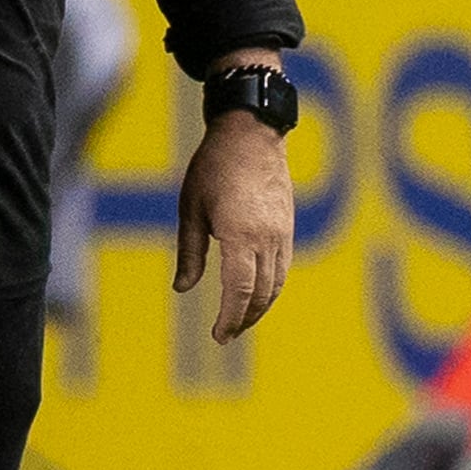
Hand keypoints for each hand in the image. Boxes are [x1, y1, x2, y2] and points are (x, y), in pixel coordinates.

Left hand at [174, 110, 293, 344]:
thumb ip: (189, 252)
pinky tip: (256, 294)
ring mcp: (282, 233)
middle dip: (244, 319)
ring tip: (240, 321)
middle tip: (226, 335)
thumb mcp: (191, 209)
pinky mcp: (288, 226)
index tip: (218, 335)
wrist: (250, 134)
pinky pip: (282, 268)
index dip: (230, 318)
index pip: (239, 290)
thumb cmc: (213, 167)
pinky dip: (270, 288)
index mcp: (240, 235)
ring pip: (276, 284)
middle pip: (261, 294)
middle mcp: (267, 238)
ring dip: (260, 308)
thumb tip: (183, 288)